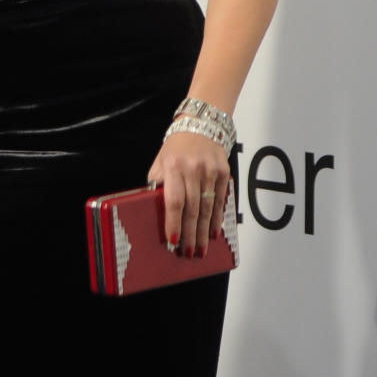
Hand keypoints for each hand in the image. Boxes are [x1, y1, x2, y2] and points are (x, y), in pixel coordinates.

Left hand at [147, 132, 229, 256]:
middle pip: (192, 208)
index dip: (174, 222)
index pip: (174, 200)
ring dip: (204, 231)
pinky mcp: (224, 172)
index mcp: (173, 166)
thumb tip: (153, 208)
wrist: (200, 124)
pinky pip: (221, 201)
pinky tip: (214, 232)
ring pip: (208, 208)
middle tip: (189, 253)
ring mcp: (210, 171)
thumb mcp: (160, 161)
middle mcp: (193, 168)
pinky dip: (217, 219)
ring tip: (201, 249)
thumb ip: (158, 182)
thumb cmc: (176, 147)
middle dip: (190, 234)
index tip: (173, 240)